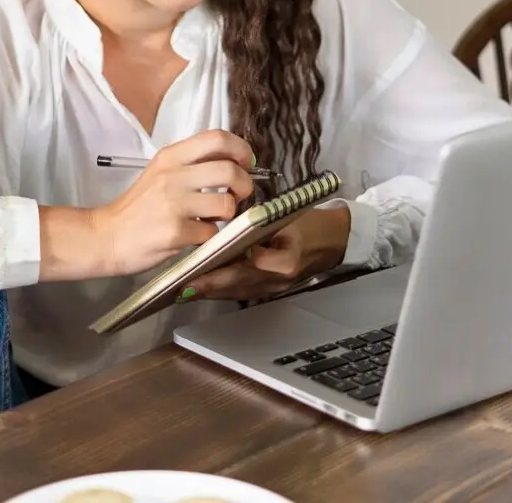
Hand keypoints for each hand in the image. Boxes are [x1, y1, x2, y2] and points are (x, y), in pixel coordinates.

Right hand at [93, 129, 255, 277]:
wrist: (106, 236)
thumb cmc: (139, 206)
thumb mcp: (161, 172)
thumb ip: (192, 164)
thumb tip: (234, 162)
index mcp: (171, 156)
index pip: (217, 138)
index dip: (241, 149)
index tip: (246, 163)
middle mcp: (173, 175)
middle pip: (230, 169)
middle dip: (245, 185)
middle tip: (239, 194)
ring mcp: (174, 204)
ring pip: (226, 203)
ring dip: (229, 213)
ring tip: (214, 217)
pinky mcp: (175, 232)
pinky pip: (212, 232)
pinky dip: (210, 236)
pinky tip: (197, 234)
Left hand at [183, 203, 351, 301]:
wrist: (330, 241)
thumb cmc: (307, 224)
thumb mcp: (290, 217)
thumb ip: (266, 224)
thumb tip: (239, 233)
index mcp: (285, 261)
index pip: (250, 267)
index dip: (224, 269)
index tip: (202, 267)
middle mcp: (277, 281)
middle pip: (237, 284)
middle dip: (208, 285)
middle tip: (181, 285)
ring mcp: (272, 289)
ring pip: (235, 292)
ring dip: (209, 290)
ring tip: (182, 288)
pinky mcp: (267, 290)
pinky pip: (239, 293)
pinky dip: (219, 290)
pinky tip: (200, 287)